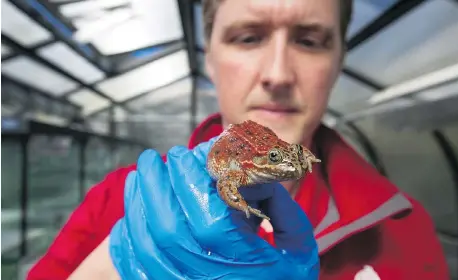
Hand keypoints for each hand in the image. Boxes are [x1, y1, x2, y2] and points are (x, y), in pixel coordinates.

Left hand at [109, 138, 318, 279]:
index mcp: (245, 264)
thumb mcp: (298, 247)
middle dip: (156, 186)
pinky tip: (130, 214)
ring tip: (138, 176)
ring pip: (147, 246)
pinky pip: (137, 267)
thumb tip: (250, 170)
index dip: (191, 183)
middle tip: (150, 158)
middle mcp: (209, 278)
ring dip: (137, 205)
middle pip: (168, 230)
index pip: (209, 220)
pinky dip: (128, 237)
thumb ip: (280, 207)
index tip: (181, 154)